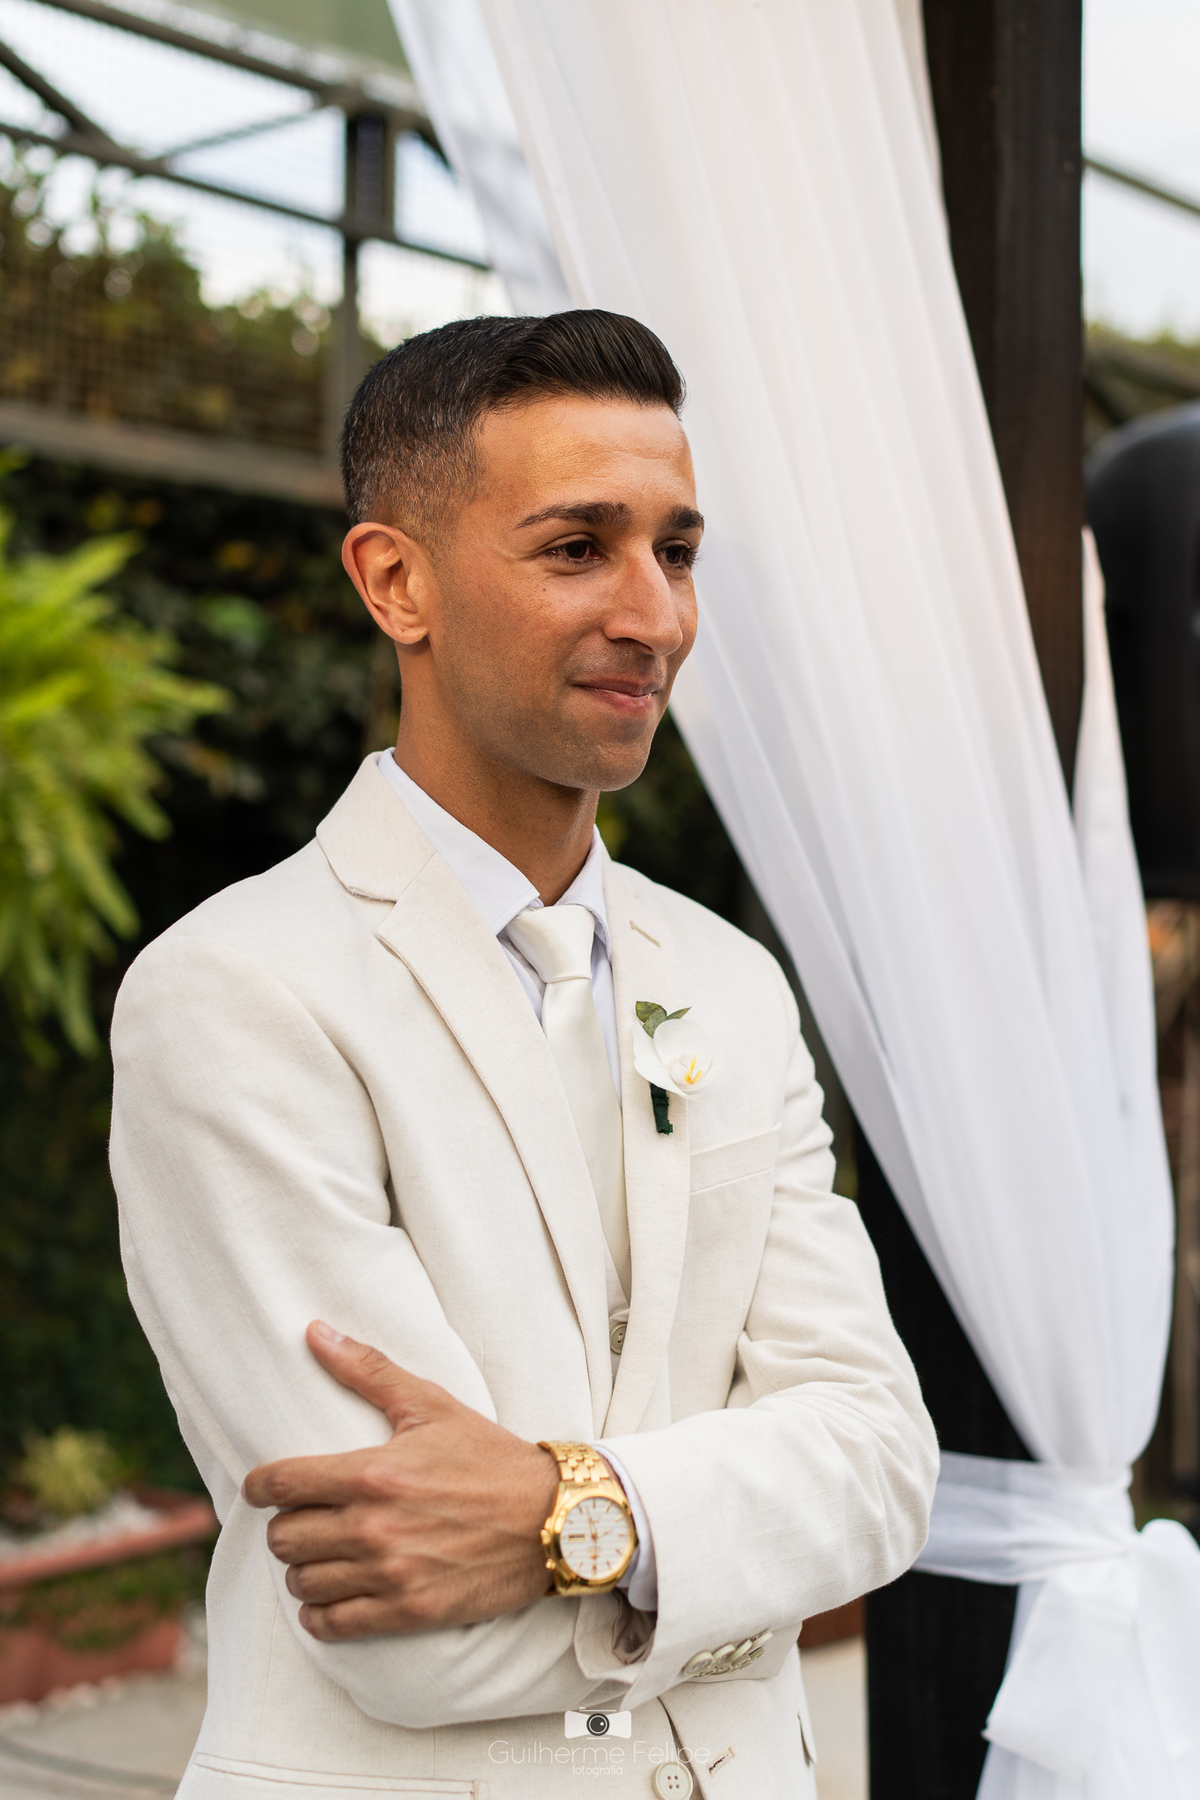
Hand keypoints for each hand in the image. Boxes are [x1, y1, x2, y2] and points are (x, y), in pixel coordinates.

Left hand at [242, 1322, 559, 1640]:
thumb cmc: (491, 1456)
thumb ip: (367, 1370)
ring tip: (321, 1555)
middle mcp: (374, 1527)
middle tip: (304, 1517)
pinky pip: (332, 1624)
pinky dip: (321, 1613)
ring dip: (303, 1569)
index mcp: (373, 1473)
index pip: (281, 1485)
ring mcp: (390, 1574)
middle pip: (283, 1538)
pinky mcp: (408, 1612)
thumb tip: (314, 1332)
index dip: (258, 1487)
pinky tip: (332, 1596)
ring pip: (302, 1582)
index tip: (260, 1488)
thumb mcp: (432, 1405)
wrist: (554, 1518)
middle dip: (285, 1526)